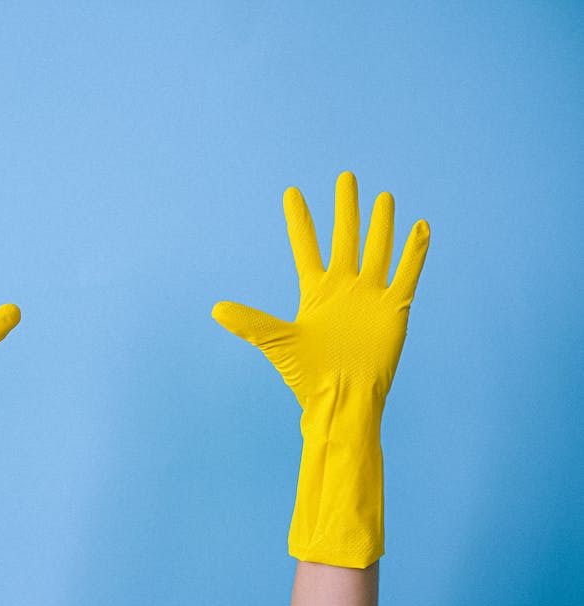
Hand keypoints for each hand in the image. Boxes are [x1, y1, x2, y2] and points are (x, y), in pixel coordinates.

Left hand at [212, 171, 428, 406]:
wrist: (343, 399)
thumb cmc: (307, 375)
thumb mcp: (276, 342)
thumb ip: (250, 322)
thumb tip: (215, 309)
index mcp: (315, 291)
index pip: (306, 246)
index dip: (299, 220)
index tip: (291, 192)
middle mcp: (343, 287)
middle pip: (346, 238)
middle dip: (346, 209)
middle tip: (345, 177)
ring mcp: (370, 296)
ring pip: (377, 250)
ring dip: (381, 225)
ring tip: (384, 197)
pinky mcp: (394, 308)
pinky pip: (407, 274)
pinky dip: (414, 252)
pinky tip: (420, 227)